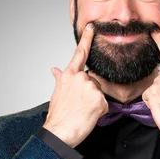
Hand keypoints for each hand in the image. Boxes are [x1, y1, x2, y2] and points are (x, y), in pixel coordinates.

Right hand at [43, 24, 107, 147]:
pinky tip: (89, 115)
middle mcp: (81, 78)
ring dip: (95, 103)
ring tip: (83, 111)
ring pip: (100, 93)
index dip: (87, 39)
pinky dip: (100, 112)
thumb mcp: (57, 93)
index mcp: (69, 75)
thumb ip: (60, 79)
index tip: (93, 27)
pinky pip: (105, 104)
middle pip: (94, 81)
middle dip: (91, 93)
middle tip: (79, 105)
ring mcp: (91, 88)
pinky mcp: (100, 99)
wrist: (60, 131)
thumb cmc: (58, 114)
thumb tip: (54, 69)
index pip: (80, 53)